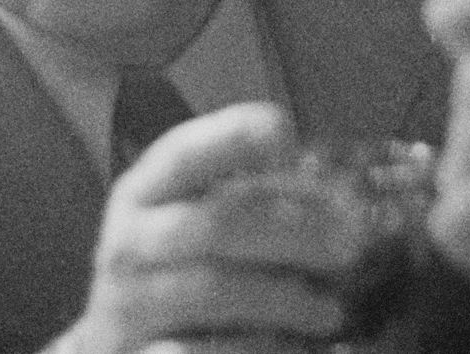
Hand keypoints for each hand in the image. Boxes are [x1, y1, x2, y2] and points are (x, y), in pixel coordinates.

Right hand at [56, 102, 367, 353]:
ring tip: (330, 311)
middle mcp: (129, 242)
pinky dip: (251, 347)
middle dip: (290, 232)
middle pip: (214, 224)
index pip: (184, 153)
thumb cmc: (181, 269)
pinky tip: (288, 346)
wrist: (120, 344)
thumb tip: (338, 200)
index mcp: (145, 192)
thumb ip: (252, 200)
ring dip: (282, 298)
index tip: (289, 136)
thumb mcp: (201, 221)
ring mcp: (125, 303)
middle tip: (349, 247)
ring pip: (212, 290)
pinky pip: (197, 351)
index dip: (233, 136)